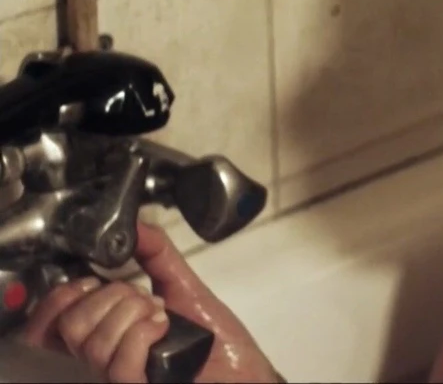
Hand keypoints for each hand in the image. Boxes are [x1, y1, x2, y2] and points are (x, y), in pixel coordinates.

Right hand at [22, 223, 279, 383]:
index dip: (60, 297)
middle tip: (147, 299)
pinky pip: (120, 364)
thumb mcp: (183, 286)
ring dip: (134, 314)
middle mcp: (105, 358)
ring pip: (94, 342)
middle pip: (70, 325)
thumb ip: (157, 254)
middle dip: (112, 297)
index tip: (91, 279)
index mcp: (107, 333)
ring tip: (162, 316)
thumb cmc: (215, 337)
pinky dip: (144, 334)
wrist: (244, 372)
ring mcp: (120, 376)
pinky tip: (164, 329)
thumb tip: (136, 223)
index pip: (49, 324)